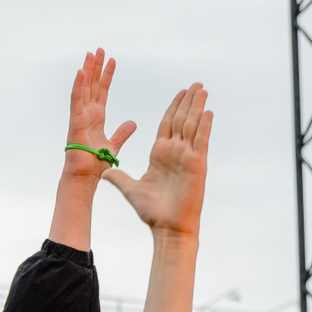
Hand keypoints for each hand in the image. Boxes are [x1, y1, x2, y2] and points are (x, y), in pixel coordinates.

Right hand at [62, 48, 137, 183]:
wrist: (85, 177)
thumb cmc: (95, 164)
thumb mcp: (114, 145)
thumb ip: (122, 132)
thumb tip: (132, 123)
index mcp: (97, 117)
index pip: (102, 91)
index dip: (107, 75)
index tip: (112, 60)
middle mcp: (87, 113)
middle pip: (92, 85)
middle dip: (96, 67)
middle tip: (100, 49)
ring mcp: (80, 116)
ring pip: (84, 88)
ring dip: (87, 70)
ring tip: (91, 53)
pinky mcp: (75, 122)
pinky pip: (76, 100)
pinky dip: (78, 86)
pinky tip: (81, 71)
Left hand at [104, 86, 210, 241]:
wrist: (168, 227)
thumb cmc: (153, 212)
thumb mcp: (131, 189)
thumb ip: (119, 177)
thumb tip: (104, 171)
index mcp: (161, 153)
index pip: (168, 123)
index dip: (174, 107)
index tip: (180, 92)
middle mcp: (176, 152)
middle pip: (182, 119)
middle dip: (188, 101)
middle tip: (195, 84)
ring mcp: (188, 157)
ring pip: (193, 125)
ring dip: (197, 106)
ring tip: (202, 89)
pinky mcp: (197, 164)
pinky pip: (201, 140)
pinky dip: (205, 125)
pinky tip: (208, 110)